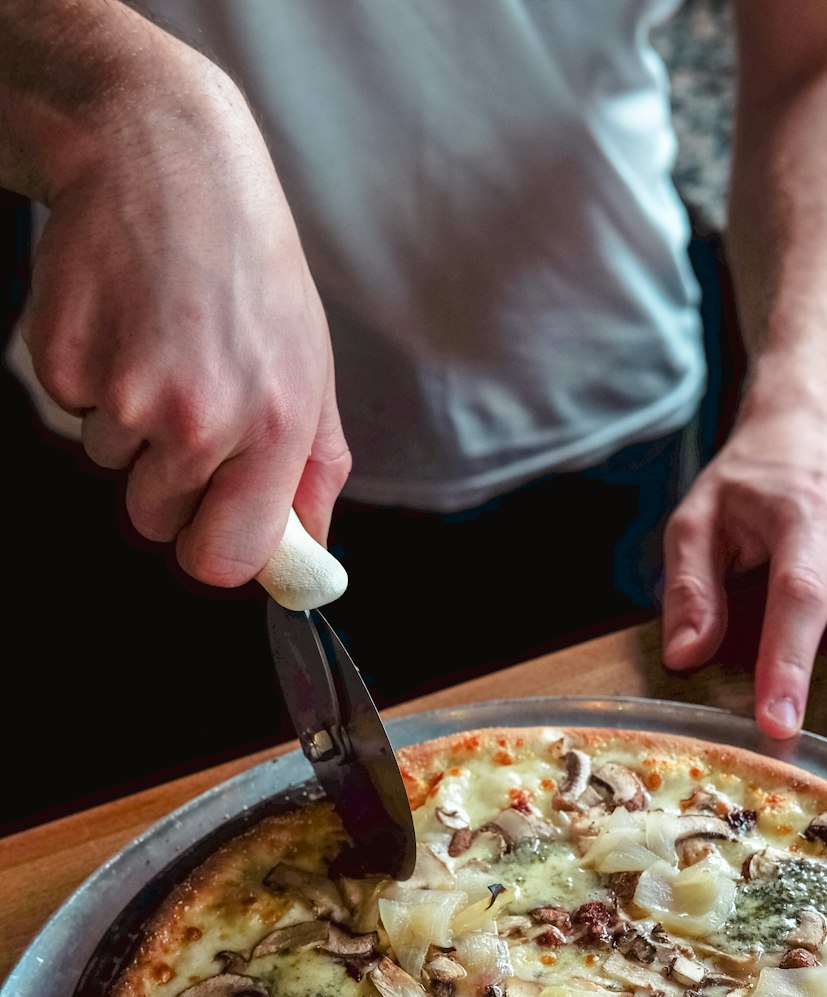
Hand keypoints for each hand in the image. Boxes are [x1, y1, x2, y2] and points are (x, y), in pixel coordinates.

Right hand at [21, 28, 349, 587]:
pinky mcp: (62, 360)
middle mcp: (201, 418)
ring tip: (158, 340)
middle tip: (187, 400)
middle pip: (156, 522)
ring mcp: (125, 392)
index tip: (211, 525)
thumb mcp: (309, 367)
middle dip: (166, 482)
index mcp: (275, 426)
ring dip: (127, 421)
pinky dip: (88, 377)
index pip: (224, 560)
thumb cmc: (249, 267)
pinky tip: (120, 319)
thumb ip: (315, 474)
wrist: (162, 155)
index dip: (212, 549)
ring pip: (109, 465)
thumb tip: (308, 562)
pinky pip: (70, 411)